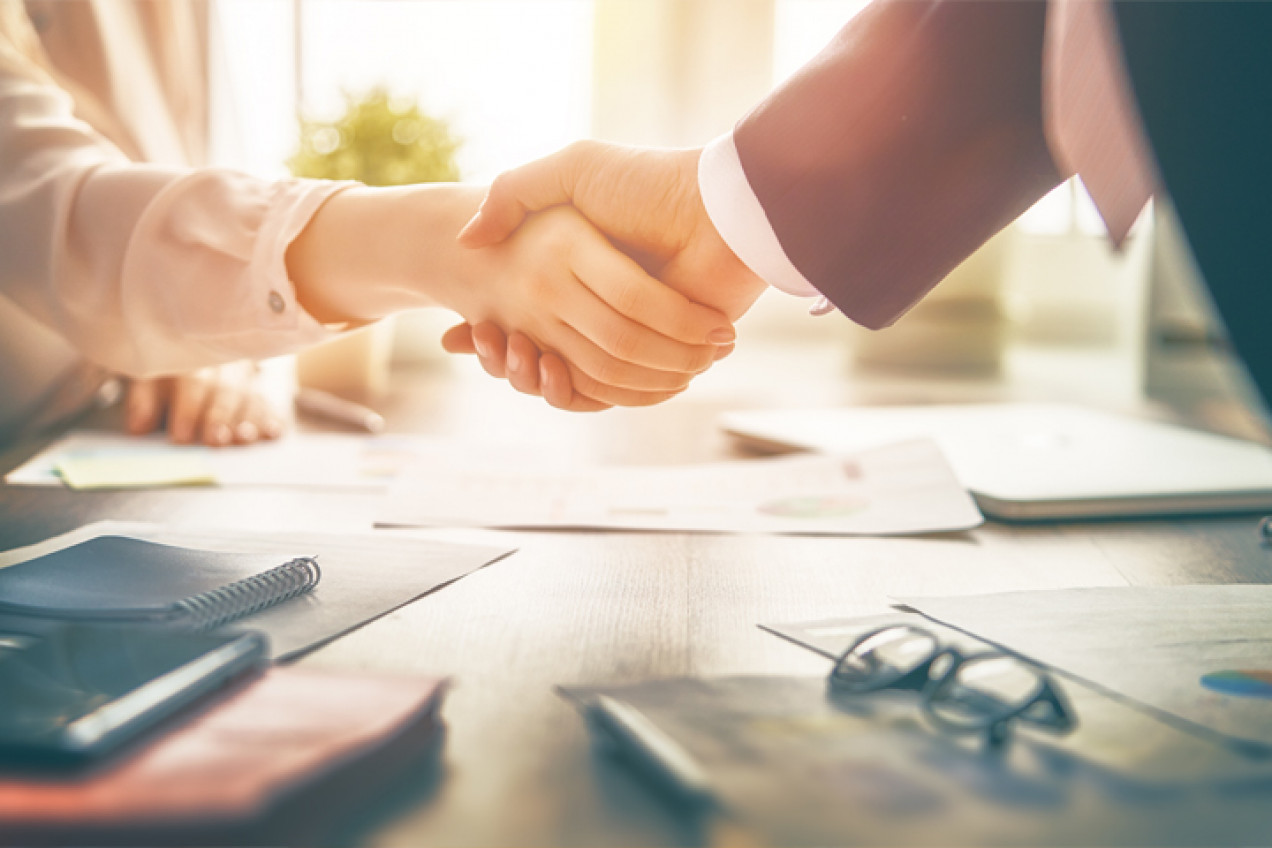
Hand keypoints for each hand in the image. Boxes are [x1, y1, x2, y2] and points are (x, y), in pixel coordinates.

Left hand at [124, 362, 284, 445]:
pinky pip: (268, 404)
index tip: (182, 435)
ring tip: (244, 438)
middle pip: (225, 390)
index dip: (188, 409)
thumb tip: (138, 427)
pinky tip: (273, 433)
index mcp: (189, 357)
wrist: (190, 348)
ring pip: (250, 396)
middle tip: (215, 440)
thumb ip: (142, 400)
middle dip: (220, 417)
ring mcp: (244, 377)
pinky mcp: (258, 391)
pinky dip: (271, 419)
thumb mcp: (146, 377)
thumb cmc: (166, 371)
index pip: (192, 381)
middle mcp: (221, 364)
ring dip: (248, 420)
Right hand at [287, 184, 733, 408]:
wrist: (722, 211)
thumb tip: (467, 240)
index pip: (523, 310)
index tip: (461, 332)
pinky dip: (574, 390)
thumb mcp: (575, 170)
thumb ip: (516, 192)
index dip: (490, 327)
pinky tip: (547, 370)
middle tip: (486, 343)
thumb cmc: (650, 184)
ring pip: (568, 376)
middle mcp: (604, 305)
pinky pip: (608, 391)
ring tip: (512, 356)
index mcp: (582, 267)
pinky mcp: (657, 359)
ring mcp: (630, 334)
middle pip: (540, 351)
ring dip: (533, 376)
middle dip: (506, 356)